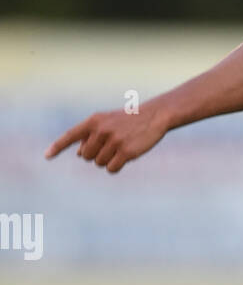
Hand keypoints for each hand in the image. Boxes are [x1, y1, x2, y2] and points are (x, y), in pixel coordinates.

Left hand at [45, 102, 168, 172]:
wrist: (154, 116)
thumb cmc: (128, 121)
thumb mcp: (107, 122)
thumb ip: (90, 135)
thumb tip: (78, 154)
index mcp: (94, 121)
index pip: (71, 135)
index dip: (57, 147)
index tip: (46, 156)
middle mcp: (101, 130)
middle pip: (85, 156)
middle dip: (95, 155)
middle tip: (109, 146)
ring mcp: (113, 141)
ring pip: (98, 163)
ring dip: (107, 160)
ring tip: (120, 148)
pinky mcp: (126, 152)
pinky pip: (111, 169)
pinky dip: (116, 167)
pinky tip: (125, 157)